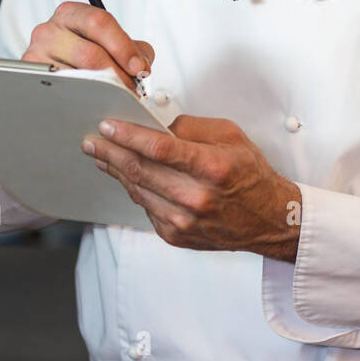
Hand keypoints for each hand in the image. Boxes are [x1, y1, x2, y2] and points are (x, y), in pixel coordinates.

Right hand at [22, 1, 154, 92]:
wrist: (61, 75)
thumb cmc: (87, 55)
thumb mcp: (113, 43)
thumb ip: (134, 50)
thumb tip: (140, 67)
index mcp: (71, 14)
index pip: (99, 22)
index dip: (123, 47)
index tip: (138, 68)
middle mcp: (49, 30)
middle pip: (90, 54)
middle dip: (117, 76)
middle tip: (130, 90)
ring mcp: (36, 54)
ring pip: (77, 77)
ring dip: (103, 92)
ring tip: (115, 98)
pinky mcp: (32, 78)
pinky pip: (63, 92)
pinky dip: (83, 100)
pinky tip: (94, 102)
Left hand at [81, 113, 301, 261]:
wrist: (268, 219)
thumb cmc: (250, 175)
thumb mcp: (231, 136)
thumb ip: (192, 128)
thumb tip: (157, 126)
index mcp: (212, 168)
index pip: (160, 148)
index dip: (128, 135)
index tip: (108, 125)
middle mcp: (196, 198)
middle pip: (140, 171)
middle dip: (111, 152)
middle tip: (92, 140)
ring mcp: (184, 221)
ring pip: (137, 190)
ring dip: (116, 171)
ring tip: (102, 155)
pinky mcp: (175, 235)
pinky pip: (145, 208)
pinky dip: (135, 189)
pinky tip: (127, 176)